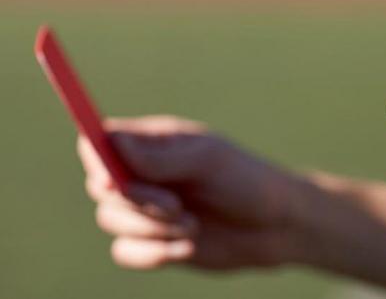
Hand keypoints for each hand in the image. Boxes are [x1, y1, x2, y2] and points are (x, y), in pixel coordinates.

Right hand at [79, 115, 304, 269]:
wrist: (276, 227)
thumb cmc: (247, 181)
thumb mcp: (208, 161)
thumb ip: (160, 156)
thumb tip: (109, 141)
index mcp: (157, 142)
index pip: (102, 141)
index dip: (98, 160)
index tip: (114, 180)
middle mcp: (146, 172)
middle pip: (100, 184)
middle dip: (135, 201)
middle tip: (175, 206)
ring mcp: (147, 207)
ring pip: (110, 220)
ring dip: (150, 229)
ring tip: (193, 227)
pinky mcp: (153, 241)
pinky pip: (125, 251)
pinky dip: (153, 254)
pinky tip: (190, 248)